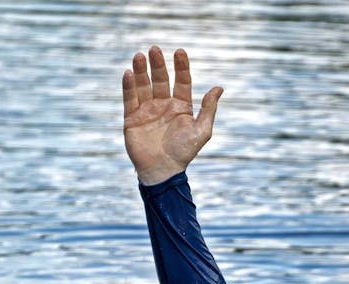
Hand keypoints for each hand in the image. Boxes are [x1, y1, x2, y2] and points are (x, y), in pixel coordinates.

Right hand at [122, 46, 222, 184]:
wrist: (162, 170)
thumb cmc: (184, 152)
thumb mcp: (202, 130)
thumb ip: (209, 108)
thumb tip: (219, 87)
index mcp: (181, 107)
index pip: (181, 82)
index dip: (181, 67)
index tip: (180, 52)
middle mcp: (163, 105)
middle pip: (160, 80)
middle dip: (158, 65)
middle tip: (155, 49)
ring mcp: (147, 110)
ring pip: (143, 85)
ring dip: (141, 70)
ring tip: (140, 56)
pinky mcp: (131, 117)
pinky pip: (129, 98)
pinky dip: (129, 86)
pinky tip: (129, 73)